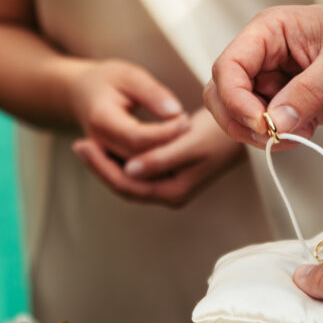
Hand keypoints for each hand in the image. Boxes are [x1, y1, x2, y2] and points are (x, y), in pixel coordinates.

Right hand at [69, 59, 189, 199]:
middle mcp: (98, 145)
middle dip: (167, 152)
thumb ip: (152, 93)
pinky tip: (178, 158)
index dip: (164, 134)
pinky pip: (135, 178)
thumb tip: (176, 113)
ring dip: (165, 166)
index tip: (187, 121)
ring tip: (188, 145)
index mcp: (100, 120)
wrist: (81, 95)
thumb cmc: (108, 81)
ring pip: (137, 177)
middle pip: (138, 163)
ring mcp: (103, 158)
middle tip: (192, 135)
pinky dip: (156, 171)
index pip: (136, 138)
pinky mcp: (111, 165)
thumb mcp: (129, 75)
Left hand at [76, 107, 243, 206]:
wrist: (243, 128)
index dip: (102, 167)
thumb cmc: (221, 133)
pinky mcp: (169, 172)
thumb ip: (160, 158)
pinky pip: (137, 170)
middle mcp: (170, 193)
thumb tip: (129, 170)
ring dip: (107, 163)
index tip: (83, 144)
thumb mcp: (190, 142)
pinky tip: (108, 143)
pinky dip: (120, 159)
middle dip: (100, 167)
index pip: (127, 185)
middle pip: (124, 186)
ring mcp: (169, 184)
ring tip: (87, 144)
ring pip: (128, 179)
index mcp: (174, 191)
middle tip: (78, 144)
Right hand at [204, 2, 322, 147]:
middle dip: (242, 120)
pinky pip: (266, 127)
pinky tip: (308, 130)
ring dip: (262, 133)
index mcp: (269, 31)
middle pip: (223, 94)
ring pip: (240, 115)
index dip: (235, 99)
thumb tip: (274, 123)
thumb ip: (307, 93)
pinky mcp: (288, 104)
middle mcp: (263, 56)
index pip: (227, 67)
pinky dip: (279, 138)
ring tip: (300, 131)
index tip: (262, 123)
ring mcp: (274, 81)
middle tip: (274, 135)